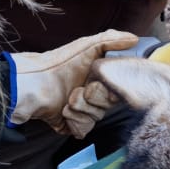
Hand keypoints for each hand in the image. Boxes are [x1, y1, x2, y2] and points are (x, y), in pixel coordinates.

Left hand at [7, 30, 139, 128]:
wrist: (35, 83)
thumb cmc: (59, 63)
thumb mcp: (88, 46)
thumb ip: (112, 40)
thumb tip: (134, 38)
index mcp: (98, 80)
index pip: (118, 91)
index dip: (113, 89)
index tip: (103, 82)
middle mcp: (91, 96)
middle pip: (108, 106)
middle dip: (96, 97)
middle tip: (83, 87)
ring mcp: (81, 112)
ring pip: (96, 118)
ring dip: (82, 107)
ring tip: (69, 97)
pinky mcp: (71, 125)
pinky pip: (83, 129)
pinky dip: (74, 120)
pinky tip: (65, 110)